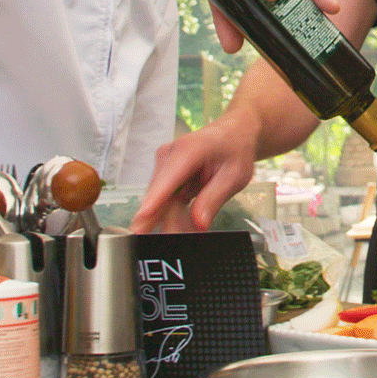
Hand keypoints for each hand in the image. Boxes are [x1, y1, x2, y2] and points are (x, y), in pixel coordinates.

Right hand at [130, 113, 260, 232]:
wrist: (233, 135)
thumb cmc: (234, 150)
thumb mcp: (234, 176)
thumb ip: (214, 199)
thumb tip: (198, 223)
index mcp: (189, 150)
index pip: (167, 179)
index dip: (153, 202)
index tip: (141, 221)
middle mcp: (170, 155)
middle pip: (159, 195)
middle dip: (166, 222)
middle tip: (174, 242)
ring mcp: (164, 165)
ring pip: (160, 201)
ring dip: (172, 221)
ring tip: (188, 235)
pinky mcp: (164, 175)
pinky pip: (165, 201)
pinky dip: (174, 215)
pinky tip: (186, 226)